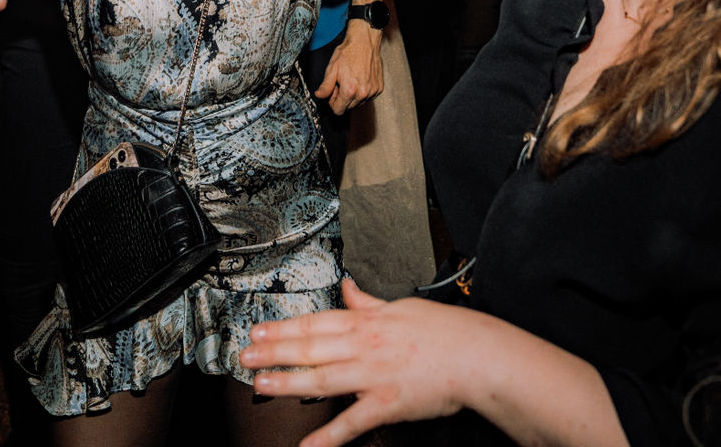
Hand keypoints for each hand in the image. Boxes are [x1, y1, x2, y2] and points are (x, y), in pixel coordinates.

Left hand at [241, 279, 470, 444]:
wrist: (475, 355)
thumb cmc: (442, 332)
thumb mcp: (400, 307)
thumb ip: (368, 302)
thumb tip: (349, 288)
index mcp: (366, 322)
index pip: (315, 322)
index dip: (283, 326)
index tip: (258, 329)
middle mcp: (364, 346)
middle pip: (310, 347)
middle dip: (274, 350)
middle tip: (245, 354)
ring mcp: (373, 376)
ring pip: (322, 378)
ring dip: (289, 382)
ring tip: (262, 384)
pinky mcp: (387, 405)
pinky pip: (352, 422)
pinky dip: (329, 437)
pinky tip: (307, 446)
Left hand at [314, 24, 383, 113]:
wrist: (365, 41)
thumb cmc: (349, 52)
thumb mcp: (332, 68)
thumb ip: (325, 86)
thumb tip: (319, 95)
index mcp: (349, 90)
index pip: (338, 110)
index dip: (333, 102)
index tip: (333, 92)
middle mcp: (363, 93)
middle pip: (348, 107)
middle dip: (343, 98)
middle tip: (342, 82)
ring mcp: (373, 91)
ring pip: (359, 103)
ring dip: (354, 95)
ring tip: (351, 79)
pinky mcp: (379, 87)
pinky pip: (368, 96)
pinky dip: (363, 91)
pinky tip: (360, 78)